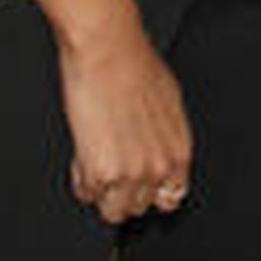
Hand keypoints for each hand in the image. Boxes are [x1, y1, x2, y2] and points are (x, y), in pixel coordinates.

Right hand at [29, 0, 192, 225]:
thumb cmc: (136, 66)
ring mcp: (132, 174)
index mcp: (179, 150)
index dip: (150, 191)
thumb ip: (165, 137)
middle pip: (138, 207)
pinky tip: (85, 149)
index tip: (136, 183)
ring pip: (113, 211)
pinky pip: (87, 194)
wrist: (109, 49)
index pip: (171, 197)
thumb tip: (157, 152)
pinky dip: (81, 177)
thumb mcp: (168, 103)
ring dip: (101, 189)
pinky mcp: (103, 173)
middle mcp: (160, 167)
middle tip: (110, 160)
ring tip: (96, 155)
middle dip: (121, 189)